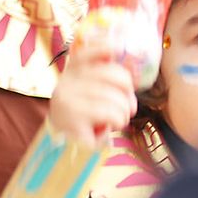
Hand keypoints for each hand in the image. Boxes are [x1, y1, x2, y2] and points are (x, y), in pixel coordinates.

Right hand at [48, 30, 138, 147]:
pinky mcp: (74, 117)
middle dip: (127, 92)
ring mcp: (68, 99)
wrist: (65, 150)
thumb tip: (132, 68)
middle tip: (128, 107)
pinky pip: (111, 113)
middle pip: (112, 74)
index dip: (103, 47)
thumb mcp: (91, 96)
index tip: (116, 49)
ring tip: (115, 121)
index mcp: (70, 74)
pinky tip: (108, 128)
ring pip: (116, 97)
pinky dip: (117, 122)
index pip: (86, 52)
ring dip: (123, 113)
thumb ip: (105, 80)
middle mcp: (66, 82)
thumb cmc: (85, 121)